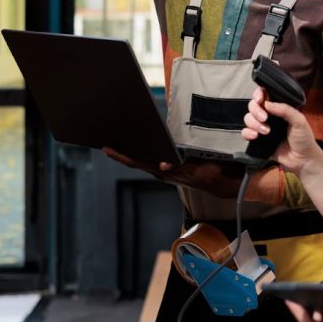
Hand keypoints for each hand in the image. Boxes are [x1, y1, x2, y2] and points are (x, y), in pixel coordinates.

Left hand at [101, 147, 261, 198]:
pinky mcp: (166, 169)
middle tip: (103, 140)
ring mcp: (162, 171)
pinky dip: (138, 153)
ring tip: (114, 140)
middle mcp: (159, 172)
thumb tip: (164, 164)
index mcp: (163, 170)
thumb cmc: (207, 170)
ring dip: (127, 152)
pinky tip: (134, 144)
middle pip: (133, 161)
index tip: (107, 148)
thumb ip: (177, 165)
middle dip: (118, 152)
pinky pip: (147, 160)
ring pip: (139, 161)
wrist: (218, 181)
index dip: (120, 156)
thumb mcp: (194, 166)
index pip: (136, 162)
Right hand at [242, 87, 322, 175]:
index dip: (259, 95)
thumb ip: (285, 110)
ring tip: (266, 132)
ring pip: (248, 118)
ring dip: (254, 123)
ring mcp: (262, 127)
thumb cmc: (304, 139)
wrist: (302, 160)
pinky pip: (245, 132)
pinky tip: (255, 137)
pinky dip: (247, 133)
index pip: (265, 96)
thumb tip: (268, 103)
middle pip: (253, 106)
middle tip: (265, 119)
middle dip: (256, 111)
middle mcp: (269, 116)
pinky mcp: (258, 140)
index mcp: (279, 108)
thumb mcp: (299, 121)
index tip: (259, 99)